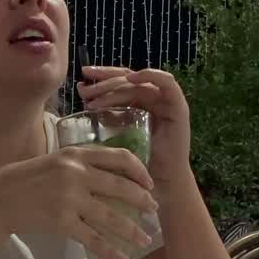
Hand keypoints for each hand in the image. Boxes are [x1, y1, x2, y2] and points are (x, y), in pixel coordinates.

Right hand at [0, 146, 157, 258]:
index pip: (119, 157)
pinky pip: (94, 239)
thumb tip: (113, 176)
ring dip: (132, 230)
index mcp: (75, 155)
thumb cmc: (25, 180)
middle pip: (120, 187)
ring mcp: (69, 199)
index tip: (149, 183)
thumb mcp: (55, 162)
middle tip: (154, 210)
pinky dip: (112, 252)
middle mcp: (75, 174)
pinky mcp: (62, 222)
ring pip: (111, 217)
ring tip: (145, 239)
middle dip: (142, 201)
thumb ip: (81, 165)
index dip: (139, 171)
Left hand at [77, 67, 191, 183]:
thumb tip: (84, 97)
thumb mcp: (115, 134)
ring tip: (95, 97)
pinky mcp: (178, 106)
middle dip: (103, 82)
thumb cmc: (137, 163)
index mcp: (138, 103)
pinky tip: (132, 78)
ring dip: (116, 85)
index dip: (100, 78)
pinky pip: (167, 83)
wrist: (160, 183)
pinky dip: (150, 75)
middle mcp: (152, 99)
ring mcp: (166, 101)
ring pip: (140, 83)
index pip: (119, 82)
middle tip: (84, 90)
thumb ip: (105, 115)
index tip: (81, 81)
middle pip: (127, 79)